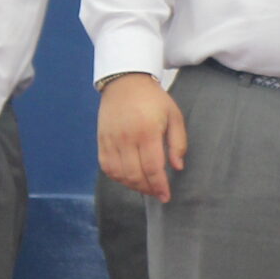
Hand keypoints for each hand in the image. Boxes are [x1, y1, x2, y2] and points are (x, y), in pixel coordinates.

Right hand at [100, 73, 186, 200]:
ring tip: (145, 187)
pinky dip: (117, 177)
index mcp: (147, 132)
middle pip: (135, 174)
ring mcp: (112, 139)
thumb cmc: (154, 99)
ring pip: (119, 174)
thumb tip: (178, 167)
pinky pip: (106, 166)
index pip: (152, 167)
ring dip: (133, 186)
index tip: (165, 196)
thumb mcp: (174, 115)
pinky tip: (128, 178)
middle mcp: (127, 138)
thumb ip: (178, 143)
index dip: (159, 186)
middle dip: (148, 189)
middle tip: (157, 193)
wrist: (125, 82)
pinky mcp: (101, 140)